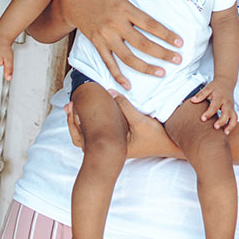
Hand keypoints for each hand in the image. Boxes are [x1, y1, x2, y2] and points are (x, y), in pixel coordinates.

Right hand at [59, 0, 184, 88]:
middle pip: (142, 44)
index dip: (166, 34)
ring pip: (127, 57)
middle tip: (178, 60)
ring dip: (145, 67)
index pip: (150, 24)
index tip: (180, 42)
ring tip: (161, 73)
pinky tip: (128, 85)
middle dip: (162, 53)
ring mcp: (105, 37)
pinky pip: (108, 62)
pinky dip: (117, 75)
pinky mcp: (96, 44)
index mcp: (123, 8)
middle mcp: (115, 25)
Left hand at [65, 90, 180, 158]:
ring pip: (91, 135)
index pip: (87, 135)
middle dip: (74, 121)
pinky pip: (101, 132)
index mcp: (113, 145)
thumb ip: (125, 106)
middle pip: (84, 136)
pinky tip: (93, 112)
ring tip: (75, 108)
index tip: (73, 106)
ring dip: (83, 121)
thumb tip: (111, 91)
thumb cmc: (157, 136)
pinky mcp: (120, 140)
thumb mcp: (141, 121)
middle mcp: (112, 147)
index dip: (76, 120)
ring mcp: (116, 144)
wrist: (170, 145)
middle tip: (68, 105)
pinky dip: (94, 122)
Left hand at [190, 80, 237, 133]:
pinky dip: (231, 126)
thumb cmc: (215, 87)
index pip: (214, 105)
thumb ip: (201, 94)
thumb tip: (193, 101)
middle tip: (215, 127)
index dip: (209, 112)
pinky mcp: (232, 110)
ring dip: (230, 125)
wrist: (226, 83)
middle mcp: (227, 102)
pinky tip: (226, 133)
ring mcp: (231, 107)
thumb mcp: (208, 88)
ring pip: (234, 117)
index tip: (202, 119)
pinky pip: (234, 119)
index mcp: (219, 96)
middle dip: (222, 120)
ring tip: (225, 133)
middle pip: (227, 112)